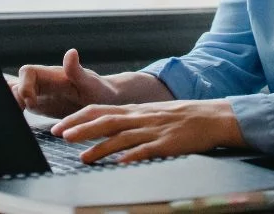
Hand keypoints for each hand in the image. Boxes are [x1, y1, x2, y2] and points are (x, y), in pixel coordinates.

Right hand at [11, 49, 118, 117]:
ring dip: (12, 104)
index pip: (27, 72)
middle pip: (16, 83)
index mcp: (52, 75)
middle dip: (13, 97)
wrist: (104, 101)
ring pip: (15, 93)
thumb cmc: (100, 91)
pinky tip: (17, 123)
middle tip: (21, 114)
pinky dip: (15, 111)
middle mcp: (42, 83)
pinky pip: (20, 104)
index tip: (31, 102)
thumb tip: (71, 52)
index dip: (24, 85)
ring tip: (17, 119)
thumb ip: (77, 71)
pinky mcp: (38, 106)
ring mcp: (39, 94)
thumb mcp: (91, 84)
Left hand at [50, 99, 246, 163]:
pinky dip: (132, 156)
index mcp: (136, 110)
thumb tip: (109, 128)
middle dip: (81, 129)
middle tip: (60, 135)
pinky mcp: (167, 144)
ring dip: (100, 147)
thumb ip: (132, 120)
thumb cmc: (183, 117)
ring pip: (121, 137)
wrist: (213, 117)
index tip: (59, 126)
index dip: (78, 118)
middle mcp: (141, 118)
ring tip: (83, 157)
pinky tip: (119, 163)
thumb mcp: (153, 113)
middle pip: (105, 121)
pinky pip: (146, 150)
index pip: (100, 110)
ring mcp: (154, 130)